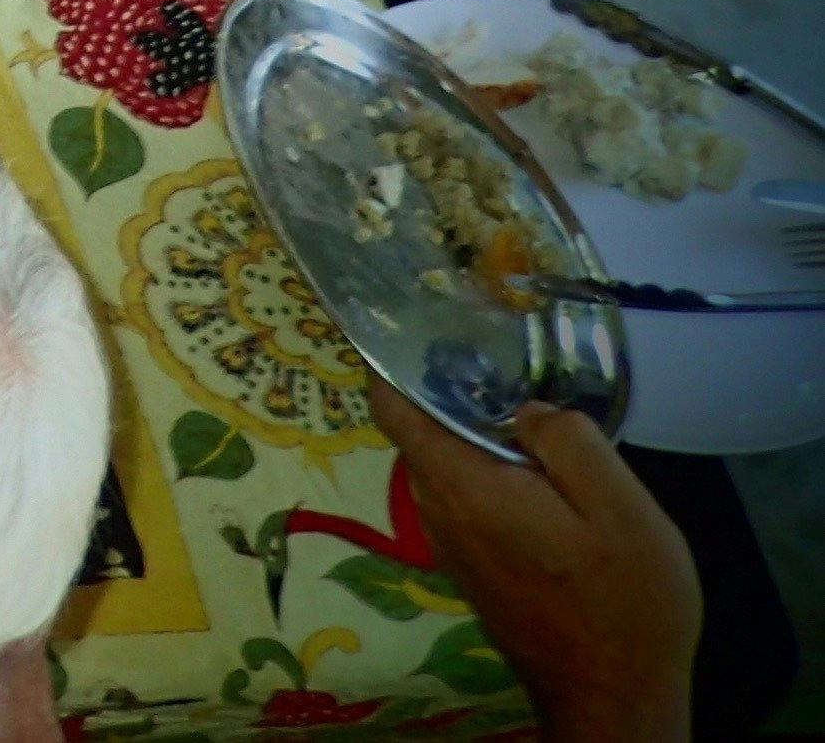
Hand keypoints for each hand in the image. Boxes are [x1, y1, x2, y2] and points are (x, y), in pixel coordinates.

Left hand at [369, 378, 697, 742]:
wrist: (614, 695)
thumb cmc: (624, 601)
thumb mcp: (618, 506)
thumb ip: (565, 441)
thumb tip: (522, 406)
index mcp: (462, 485)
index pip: (392, 406)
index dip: (396, 360)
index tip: (423, 322)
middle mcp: (440, 512)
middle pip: (422, 430)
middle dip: (451, 392)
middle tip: (502, 356)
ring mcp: (454, 543)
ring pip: (448, 464)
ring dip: (478, 435)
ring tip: (529, 409)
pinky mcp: (477, 567)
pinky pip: (468, 498)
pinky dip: (491, 472)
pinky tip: (540, 473)